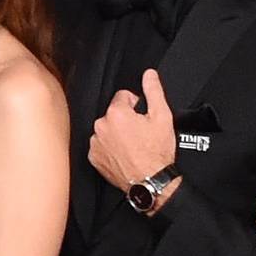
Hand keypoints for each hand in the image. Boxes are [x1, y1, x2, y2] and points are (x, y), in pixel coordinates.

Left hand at [89, 66, 178, 195]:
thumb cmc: (156, 152)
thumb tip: (149, 74)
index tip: (142, 117)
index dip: (135, 104)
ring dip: (116, 133)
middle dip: (125, 119)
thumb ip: (154, 91)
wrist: (149, 181)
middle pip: (113, 113)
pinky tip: (123, 153)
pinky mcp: (93, 158)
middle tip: (139, 132)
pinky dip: (109, 147)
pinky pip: (100, 145)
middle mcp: (101, 127)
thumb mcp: (162, 116)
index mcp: (116, 113)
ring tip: (132, 145)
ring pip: (106, 129)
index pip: (122, 96)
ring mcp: (95, 143)